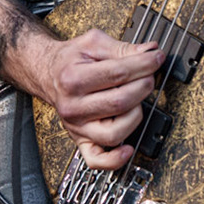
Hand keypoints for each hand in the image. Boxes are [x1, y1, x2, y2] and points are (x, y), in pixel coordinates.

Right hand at [25, 29, 164, 171]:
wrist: (47, 73)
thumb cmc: (70, 60)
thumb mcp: (93, 44)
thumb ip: (122, 48)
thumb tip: (149, 52)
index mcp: (72, 78)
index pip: (118, 73)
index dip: (144, 65)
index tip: (156, 58)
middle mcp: (72, 106)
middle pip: (120, 102)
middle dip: (143, 86)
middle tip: (148, 76)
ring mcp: (76, 126)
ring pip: (114, 133)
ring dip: (135, 116)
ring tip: (136, 101)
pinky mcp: (80, 140)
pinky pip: (97, 160)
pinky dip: (115, 160)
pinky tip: (128, 148)